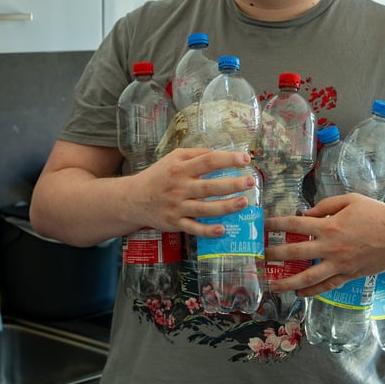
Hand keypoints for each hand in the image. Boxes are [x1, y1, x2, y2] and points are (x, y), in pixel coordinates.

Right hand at [130, 148, 256, 237]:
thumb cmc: (158, 176)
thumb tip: (218, 153)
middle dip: (232, 184)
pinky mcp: (176, 223)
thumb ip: (195, 154)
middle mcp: (180, 188)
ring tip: (244, 202)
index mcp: (180, 169)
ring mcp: (178, 207)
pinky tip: (222, 229)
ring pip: (205, 209)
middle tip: (250, 181)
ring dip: (226, 206)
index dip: (228, 159)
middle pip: (210, 187)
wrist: (134, 199)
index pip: (208, 161)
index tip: (245, 158)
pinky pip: (194, 228)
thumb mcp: (173, 158)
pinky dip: (208, 230)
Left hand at [263, 193, 384, 296]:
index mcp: (329, 226)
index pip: (294, 225)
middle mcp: (330, 247)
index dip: (276, 225)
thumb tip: (305, 214)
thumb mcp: (350, 200)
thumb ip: (325, 206)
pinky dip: (312, 292)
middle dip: (274, 254)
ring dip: (287, 282)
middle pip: (294, 253)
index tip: (263, 226)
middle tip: (259, 256)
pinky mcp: (348, 275)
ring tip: (272, 285)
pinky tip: (300, 294)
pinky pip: (327, 286)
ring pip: (307, 278)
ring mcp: (339, 264)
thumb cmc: (377, 214)